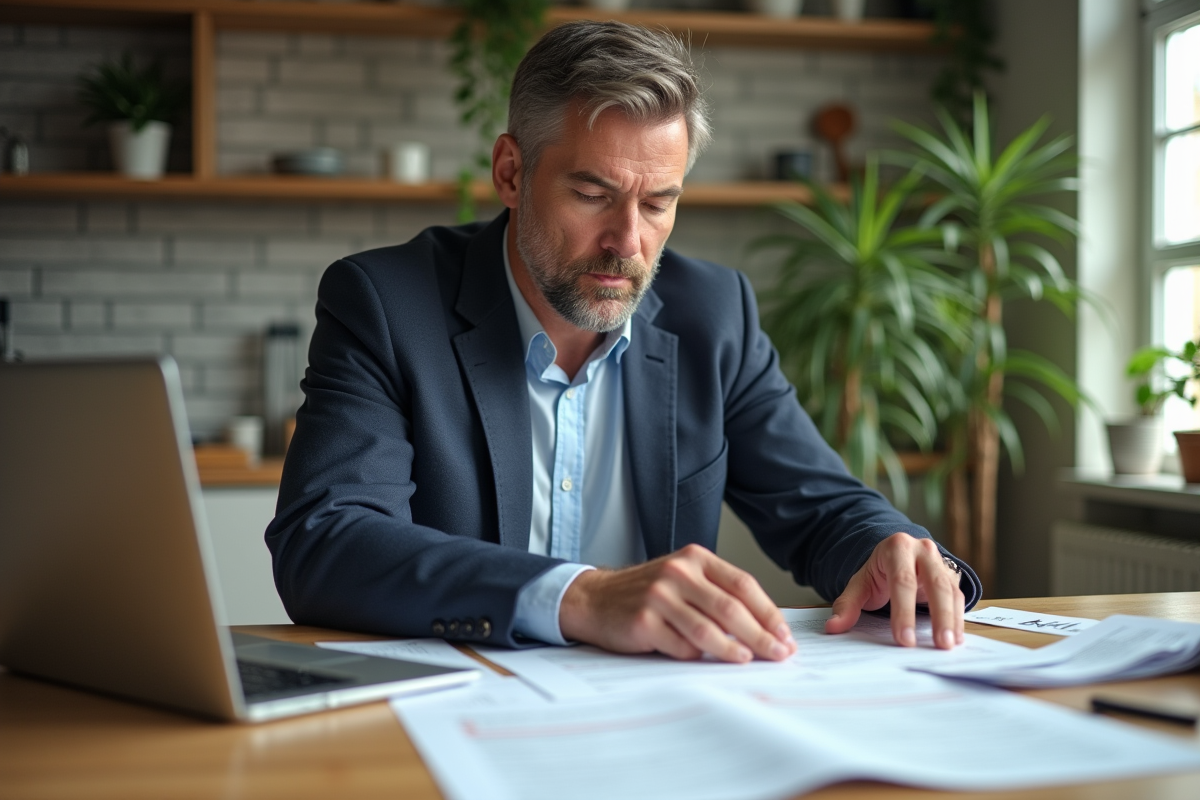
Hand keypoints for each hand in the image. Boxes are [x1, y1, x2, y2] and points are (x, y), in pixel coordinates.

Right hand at [558, 544, 795, 662]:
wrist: (594, 598)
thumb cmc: (647, 593)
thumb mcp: (682, 580)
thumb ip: (716, 594)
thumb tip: (764, 628)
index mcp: (695, 558)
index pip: (743, 585)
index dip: (768, 613)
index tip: (785, 635)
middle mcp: (678, 572)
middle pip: (731, 608)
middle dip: (761, 635)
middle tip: (779, 654)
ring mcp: (659, 595)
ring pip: (708, 629)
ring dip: (733, 650)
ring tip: (749, 661)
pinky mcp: (643, 621)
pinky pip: (680, 646)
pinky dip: (695, 656)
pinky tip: (701, 660)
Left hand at [824, 532, 964, 649]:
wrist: (899, 555)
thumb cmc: (879, 572)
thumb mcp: (861, 584)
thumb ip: (848, 605)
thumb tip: (833, 627)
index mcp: (897, 548)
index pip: (902, 581)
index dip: (904, 612)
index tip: (905, 640)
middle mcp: (923, 550)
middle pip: (934, 584)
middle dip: (939, 616)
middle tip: (939, 644)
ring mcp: (940, 561)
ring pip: (950, 591)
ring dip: (952, 620)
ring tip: (949, 645)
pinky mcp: (952, 575)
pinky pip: (958, 597)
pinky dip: (958, 618)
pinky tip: (956, 638)